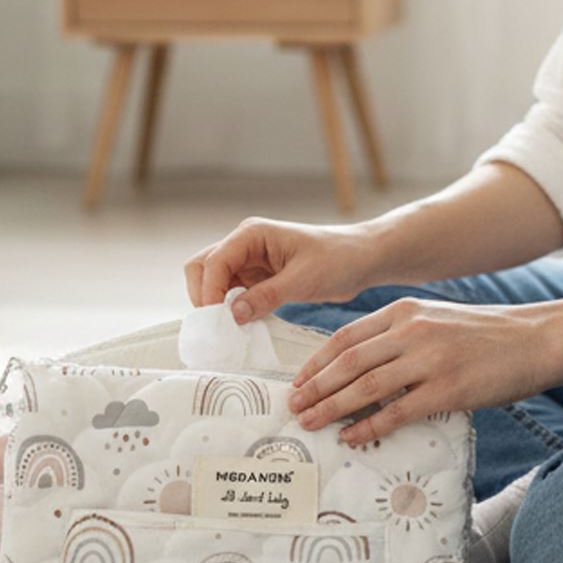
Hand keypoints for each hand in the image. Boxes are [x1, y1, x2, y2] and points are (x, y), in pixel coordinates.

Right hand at [183, 215, 380, 320]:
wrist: (360, 259)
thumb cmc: (338, 259)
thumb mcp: (304, 280)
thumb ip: (266, 296)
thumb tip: (232, 314)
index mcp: (252, 233)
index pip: (214, 262)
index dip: (210, 292)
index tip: (219, 321)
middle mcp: (244, 243)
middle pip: (202, 267)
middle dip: (204, 296)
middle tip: (219, 326)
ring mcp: (249, 260)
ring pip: (213, 282)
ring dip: (216, 305)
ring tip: (231, 329)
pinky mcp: (256, 277)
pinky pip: (231, 293)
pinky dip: (231, 309)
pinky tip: (244, 325)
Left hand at [287, 297, 553, 446]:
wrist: (534, 339)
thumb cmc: (483, 335)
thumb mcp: (433, 319)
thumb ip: (398, 334)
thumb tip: (358, 365)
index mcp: (403, 312)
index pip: (346, 337)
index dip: (317, 361)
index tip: (298, 381)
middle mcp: (411, 331)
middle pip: (348, 362)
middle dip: (316, 387)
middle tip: (294, 407)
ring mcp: (429, 360)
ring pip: (365, 387)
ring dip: (332, 407)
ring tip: (311, 423)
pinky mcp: (448, 389)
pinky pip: (397, 411)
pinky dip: (369, 426)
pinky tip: (352, 436)